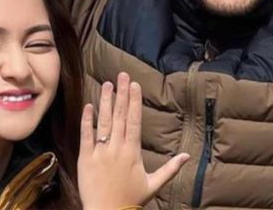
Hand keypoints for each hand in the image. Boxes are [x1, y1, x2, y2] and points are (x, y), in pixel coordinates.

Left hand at [77, 73, 188, 209]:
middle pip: (120, 116)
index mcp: (133, 152)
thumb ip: (170, 168)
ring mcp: (100, 152)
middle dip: (122, 94)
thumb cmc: (130, 200)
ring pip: (104, 122)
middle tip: (122, 75)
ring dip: (105, 101)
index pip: (134, 121)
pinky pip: (86, 136)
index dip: (134, 102)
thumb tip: (187, 156)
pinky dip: (87, 120)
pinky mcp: (85, 158)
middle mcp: (117, 148)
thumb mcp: (153, 185)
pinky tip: (89, 105)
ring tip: (107, 84)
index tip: (134, 85)